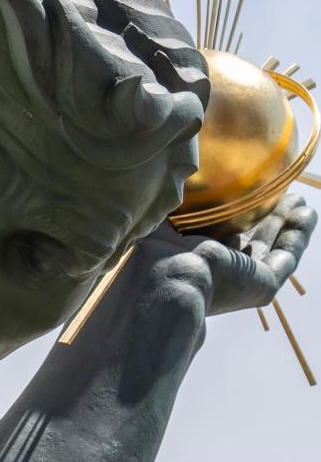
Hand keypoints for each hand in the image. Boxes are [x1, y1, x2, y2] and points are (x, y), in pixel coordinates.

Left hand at [141, 193, 315, 315]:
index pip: (220, 234)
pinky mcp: (263, 285)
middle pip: (251, 241)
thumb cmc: (156, 252)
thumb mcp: (160, 221)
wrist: (170, 280)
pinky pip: (286, 257)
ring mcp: (243, 280)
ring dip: (287, 224)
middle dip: (268, 217)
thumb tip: (171, 177)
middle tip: (282, 191)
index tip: (248, 190)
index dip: (235, 213)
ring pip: (272, 248)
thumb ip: (169, 203)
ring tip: (299, 199)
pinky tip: (306, 212)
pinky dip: (298, 236)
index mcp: (194, 257)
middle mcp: (219, 271)